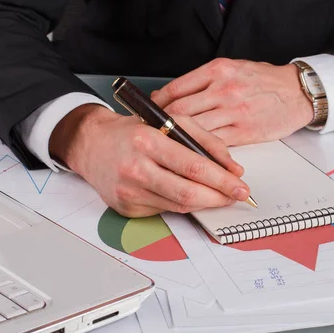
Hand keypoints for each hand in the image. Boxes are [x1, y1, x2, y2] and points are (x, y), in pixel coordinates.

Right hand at [49, 104, 249, 217]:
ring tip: (220, 197)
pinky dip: (183, 204)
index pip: (194, 166)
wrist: (92, 145)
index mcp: (147, 141)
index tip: (241, 186)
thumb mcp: (170, 122)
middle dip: (219, 197)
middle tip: (236, 196)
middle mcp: (135, 168)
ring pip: (179, 205)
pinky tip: (192, 196)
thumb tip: (232, 167)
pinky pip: (165, 210)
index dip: (222, 180)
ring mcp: (129, 191)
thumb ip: (205, 141)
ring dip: (205, 203)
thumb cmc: (133, 132)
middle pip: (188, 192)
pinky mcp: (126, 207)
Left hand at [151, 58, 313, 145]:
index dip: (157, 105)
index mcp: (217, 70)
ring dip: (179, 142)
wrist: (297, 92)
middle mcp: (223, 89)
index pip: (175, 89)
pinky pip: (214, 144)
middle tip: (152, 136)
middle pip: (179, 111)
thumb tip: (171, 96)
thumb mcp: (232, 69)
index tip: (149, 115)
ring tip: (168, 149)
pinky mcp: (244, 131)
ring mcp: (233, 111)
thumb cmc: (264, 81)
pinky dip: (200, 151)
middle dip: (162, 126)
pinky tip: (193, 155)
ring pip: (194, 130)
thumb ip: (203, 82)